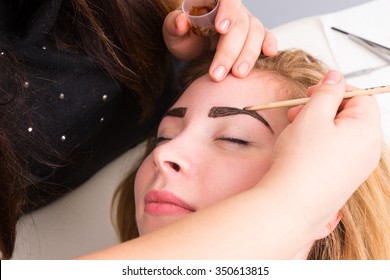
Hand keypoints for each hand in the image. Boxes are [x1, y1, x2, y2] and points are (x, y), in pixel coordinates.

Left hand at [163, 0, 277, 80]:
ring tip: (237, 74)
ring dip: (247, 55)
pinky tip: (269, 53)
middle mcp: (233, 10)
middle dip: (230, 50)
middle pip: (240, 23)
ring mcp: (246, 22)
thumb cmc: (184, 38)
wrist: (195, 49)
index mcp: (213, 2)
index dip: (226, 11)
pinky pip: (267, 36)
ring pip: (255, 32)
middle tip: (218, 74)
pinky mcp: (255, 37)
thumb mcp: (173, 33)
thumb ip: (174, 26)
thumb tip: (182, 22)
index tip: (220, 28)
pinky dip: (270, 43)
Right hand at [264, 70, 381, 229]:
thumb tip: (335, 77)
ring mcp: (356, 167)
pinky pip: (335, 151)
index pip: (361, 97)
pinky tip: (300, 149)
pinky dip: (318, 143)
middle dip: (322, 108)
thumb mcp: (313, 115)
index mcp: (367, 131)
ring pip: (339, 133)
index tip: (312, 92)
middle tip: (297, 112)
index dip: (335, 90)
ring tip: (295, 131)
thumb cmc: (302, 162)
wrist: (291, 204)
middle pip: (349, 115)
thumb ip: (327, 91)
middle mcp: (367, 150)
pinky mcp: (342, 178)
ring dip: (317, 125)